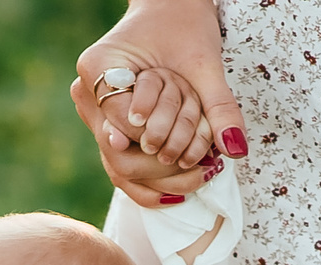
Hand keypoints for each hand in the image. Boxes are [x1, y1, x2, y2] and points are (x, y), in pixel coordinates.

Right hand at [73, 0, 243, 208]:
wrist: (171, 10)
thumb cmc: (184, 27)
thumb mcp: (205, 64)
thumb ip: (219, 106)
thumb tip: (234, 149)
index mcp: (97, 68)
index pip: (127, 126)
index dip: (164, 143)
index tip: (199, 155)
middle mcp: (86, 95)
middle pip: (118, 156)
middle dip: (164, 169)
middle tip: (206, 170)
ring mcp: (93, 115)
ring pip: (119, 169)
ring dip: (162, 182)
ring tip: (202, 177)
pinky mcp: (106, 128)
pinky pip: (123, 166)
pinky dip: (153, 181)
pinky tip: (181, 190)